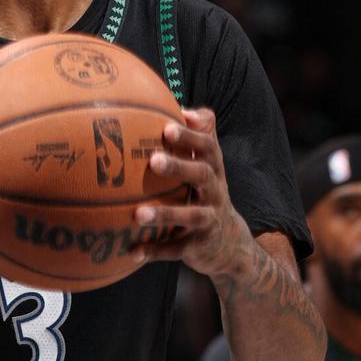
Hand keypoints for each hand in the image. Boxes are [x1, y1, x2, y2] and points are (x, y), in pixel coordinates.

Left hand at [133, 108, 249, 276]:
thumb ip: (198, 136)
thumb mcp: (208, 166)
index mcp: (213, 169)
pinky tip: (131, 253)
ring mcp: (208, 220)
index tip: (167, 126)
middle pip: (201, 175)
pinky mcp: (198, 246)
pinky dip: (154, 251)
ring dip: (164, 214)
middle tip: (153, 160)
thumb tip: (181, 107)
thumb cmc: (206, 193)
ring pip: (189, 216)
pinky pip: (175, 249)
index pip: (207, 147)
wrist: (230, 245)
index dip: (190, 136)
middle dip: (179, 166)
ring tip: (137, 214)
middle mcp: (214, 192)